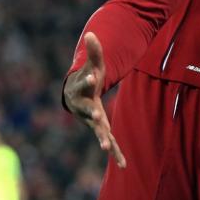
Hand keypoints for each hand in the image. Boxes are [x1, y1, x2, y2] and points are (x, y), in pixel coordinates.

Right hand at [63, 32, 125, 167]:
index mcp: (83, 91)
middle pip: (89, 112)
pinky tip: (123, 165)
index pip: (86, 84)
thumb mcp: (91, 65)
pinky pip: (109, 142)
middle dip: (93, 115)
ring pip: (98, 131)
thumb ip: (94, 52)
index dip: (89, 80)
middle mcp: (86, 109)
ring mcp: (93, 121)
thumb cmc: (86, 79)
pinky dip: (116, 153)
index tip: (93, 77)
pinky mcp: (101, 130)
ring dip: (103, 138)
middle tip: (97, 117)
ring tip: (107, 147)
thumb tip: (92, 34)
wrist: (76, 98)